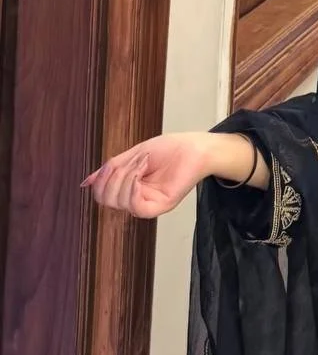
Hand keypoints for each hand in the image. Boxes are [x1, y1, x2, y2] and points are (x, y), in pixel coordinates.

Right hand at [82, 131, 214, 218]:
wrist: (194, 147)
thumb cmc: (169, 149)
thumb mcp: (131, 156)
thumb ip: (110, 169)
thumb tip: (86, 182)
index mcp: (128, 188)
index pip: (101, 195)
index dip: (100, 180)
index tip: (112, 164)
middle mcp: (137, 199)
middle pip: (106, 200)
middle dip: (111, 177)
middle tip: (129, 162)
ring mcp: (149, 204)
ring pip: (119, 203)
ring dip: (124, 177)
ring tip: (141, 163)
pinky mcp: (161, 206)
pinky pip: (136, 207)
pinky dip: (132, 189)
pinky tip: (139, 175)